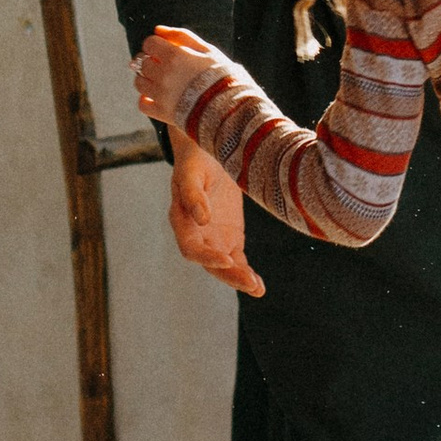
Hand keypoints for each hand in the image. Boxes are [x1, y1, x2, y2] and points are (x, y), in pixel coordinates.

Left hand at [133, 23, 215, 127]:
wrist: (231, 108)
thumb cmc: (222, 75)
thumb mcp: (208, 50)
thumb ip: (182, 36)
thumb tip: (158, 29)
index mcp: (175, 56)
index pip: (149, 43)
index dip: (155, 44)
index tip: (163, 49)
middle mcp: (164, 75)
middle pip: (143, 62)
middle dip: (151, 61)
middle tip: (164, 66)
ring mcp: (161, 95)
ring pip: (139, 83)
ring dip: (147, 79)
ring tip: (160, 81)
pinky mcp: (163, 113)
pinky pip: (142, 104)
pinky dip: (146, 100)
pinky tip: (157, 97)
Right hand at [169, 139, 262, 298]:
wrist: (211, 152)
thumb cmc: (197, 157)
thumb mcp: (192, 170)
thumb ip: (192, 193)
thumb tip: (202, 220)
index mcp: (181, 218)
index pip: (190, 247)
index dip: (207, 257)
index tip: (227, 260)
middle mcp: (195, 233)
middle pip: (209, 262)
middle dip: (229, 275)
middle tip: (250, 283)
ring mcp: (213, 237)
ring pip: (224, 266)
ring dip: (239, 279)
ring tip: (257, 289)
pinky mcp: (230, 237)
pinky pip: (237, 260)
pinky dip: (247, 272)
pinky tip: (259, 286)